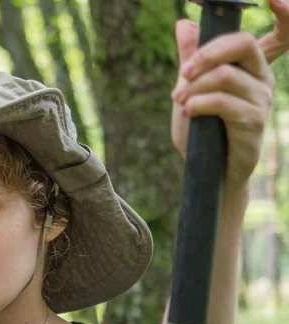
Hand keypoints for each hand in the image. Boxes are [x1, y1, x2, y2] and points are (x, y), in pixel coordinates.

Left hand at [171, 0, 288, 189]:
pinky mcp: (253, 122)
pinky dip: (198, 104)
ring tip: (179, 101)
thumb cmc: (201, 132)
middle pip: (241, 44)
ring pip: (225, 75)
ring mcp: (261, 100)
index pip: (268, 34)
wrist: (208, 172)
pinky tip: (187, 112)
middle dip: (205, 53)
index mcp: (249, 68)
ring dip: (193, 87)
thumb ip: (189, 60)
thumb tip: (183, 24)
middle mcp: (261, 79)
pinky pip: (223, 102)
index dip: (282, 11)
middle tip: (183, 73)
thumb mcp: (190, 91)